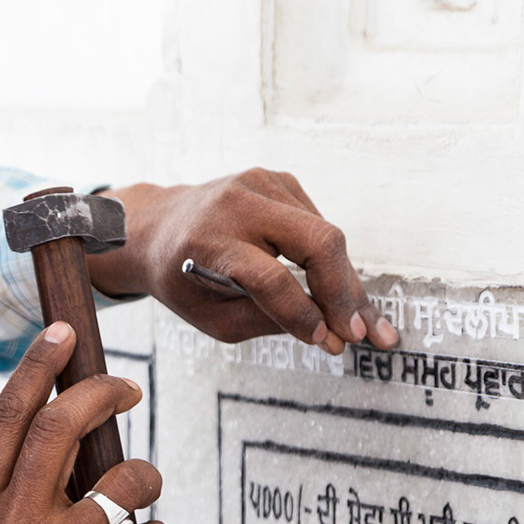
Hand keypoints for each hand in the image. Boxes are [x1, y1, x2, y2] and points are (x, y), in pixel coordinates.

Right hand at [0, 322, 171, 523]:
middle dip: (104, 393)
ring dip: (144, 482)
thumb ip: (11, 495)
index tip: (63, 334)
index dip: (38, 366)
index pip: (7, 417)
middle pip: (64, 426)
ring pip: (127, 480)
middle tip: (128, 390)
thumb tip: (71, 439)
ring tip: (136, 507)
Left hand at [84, 168, 398, 354]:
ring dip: (346, 282)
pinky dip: (329, 260)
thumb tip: (328, 332)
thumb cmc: (180, 278)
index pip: (270, 278)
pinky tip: (331, 287)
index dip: (305, 313)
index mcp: (208, 241)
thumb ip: (264, 322)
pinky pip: (318, 225)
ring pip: (327, 235)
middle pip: (318, 242)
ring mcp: (260, 183)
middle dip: (347, 292)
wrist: (155, 226)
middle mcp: (236, 202)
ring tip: (362, 321)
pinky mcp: (278, 180)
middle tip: (367, 335)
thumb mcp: (209, 316)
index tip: (331, 343)